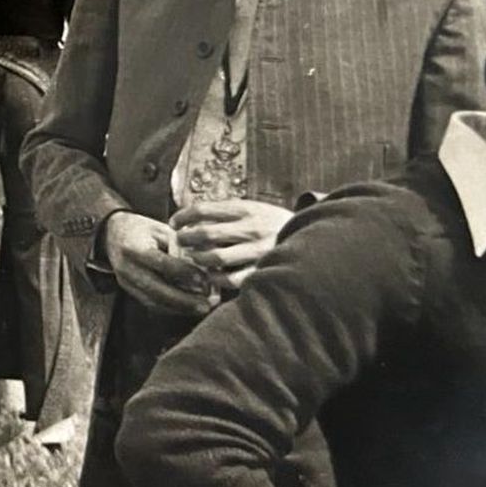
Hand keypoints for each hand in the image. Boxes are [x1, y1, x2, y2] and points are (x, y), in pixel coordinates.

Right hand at [103, 211, 212, 316]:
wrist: (112, 235)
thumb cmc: (141, 229)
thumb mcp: (159, 229)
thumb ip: (178, 245)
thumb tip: (204, 261)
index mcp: (134, 247)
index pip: (161, 263)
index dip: (183, 272)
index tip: (204, 279)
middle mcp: (126, 267)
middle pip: (156, 289)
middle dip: (184, 300)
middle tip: (207, 303)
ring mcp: (125, 282)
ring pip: (154, 302)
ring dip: (180, 308)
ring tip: (202, 308)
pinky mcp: (128, 291)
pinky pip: (151, 304)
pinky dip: (171, 309)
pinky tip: (188, 308)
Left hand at [169, 199, 293, 289]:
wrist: (311, 235)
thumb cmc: (272, 222)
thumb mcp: (252, 207)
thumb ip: (226, 212)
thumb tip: (190, 218)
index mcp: (245, 209)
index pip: (203, 209)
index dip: (183, 216)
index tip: (174, 223)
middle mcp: (250, 229)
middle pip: (205, 233)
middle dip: (186, 239)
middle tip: (180, 242)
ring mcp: (257, 251)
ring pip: (215, 258)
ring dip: (198, 258)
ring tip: (194, 257)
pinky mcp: (262, 270)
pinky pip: (231, 279)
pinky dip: (215, 278)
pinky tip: (210, 274)